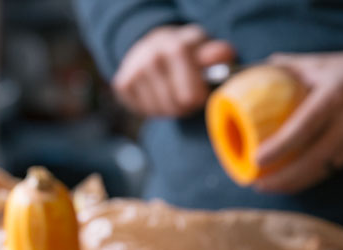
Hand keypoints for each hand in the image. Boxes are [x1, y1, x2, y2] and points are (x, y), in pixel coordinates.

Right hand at [113, 24, 235, 117]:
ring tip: (171, 94)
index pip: (190, 96)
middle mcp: (150, 56)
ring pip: (158, 111)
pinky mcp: (121, 83)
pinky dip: (151, 109)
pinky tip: (155, 95)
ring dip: (168, 109)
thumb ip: (216, 54)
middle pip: (175, 107)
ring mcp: (133, 70)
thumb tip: (222, 54)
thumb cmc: (186, 53)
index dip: (198, 100)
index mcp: (175, 47)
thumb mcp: (204, 50)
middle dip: (184, 107)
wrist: (152, 46)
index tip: (201, 94)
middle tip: (187, 97)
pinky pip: (142, 110)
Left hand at [253, 50, 342, 193]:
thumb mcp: (317, 64)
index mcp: (334, 95)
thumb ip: (283, 69)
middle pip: (313, 159)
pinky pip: (338, 167)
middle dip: (283, 178)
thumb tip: (247, 74)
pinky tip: (297, 176)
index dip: (279, 147)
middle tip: (258, 185)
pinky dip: (316, 174)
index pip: (304, 127)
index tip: (256, 161)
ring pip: (325, 169)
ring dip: (297, 181)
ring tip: (272, 185)